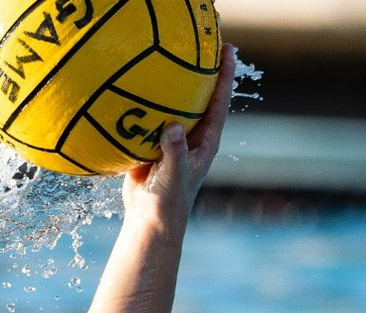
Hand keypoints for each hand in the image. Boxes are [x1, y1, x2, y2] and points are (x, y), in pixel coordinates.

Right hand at [120, 43, 237, 229]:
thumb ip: (174, 152)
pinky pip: (151, 114)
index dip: (224, 76)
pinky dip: (146, 98)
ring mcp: (173, 137)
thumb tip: (172, 126)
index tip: (228, 52)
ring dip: (175, 81)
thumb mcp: (173, 176)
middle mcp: (193, 135)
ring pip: (176, 103)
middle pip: (201, 96)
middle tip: (205, 41)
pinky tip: (137, 80)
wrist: (149, 217)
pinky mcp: (154, 141)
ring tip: (172, 52)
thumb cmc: (168, 202)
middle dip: (204, 70)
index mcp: (205, 142)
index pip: (218, 103)